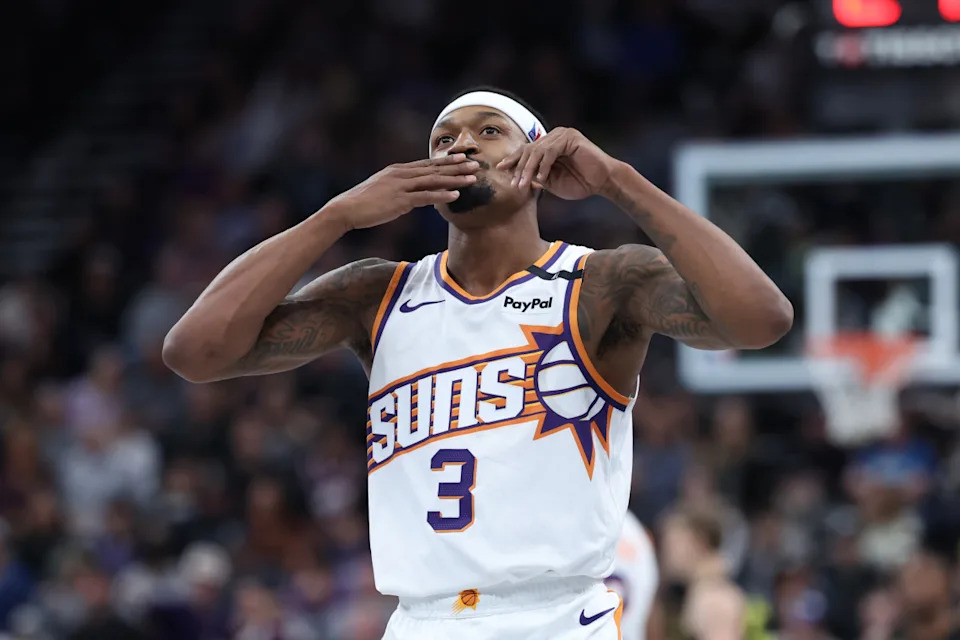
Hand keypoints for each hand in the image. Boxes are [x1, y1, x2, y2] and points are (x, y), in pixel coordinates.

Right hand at [328, 154, 478, 229]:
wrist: (346, 209)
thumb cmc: (364, 203)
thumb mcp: (384, 191)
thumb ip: (401, 190)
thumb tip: (414, 197)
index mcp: (399, 171)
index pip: (428, 164)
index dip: (448, 162)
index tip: (464, 159)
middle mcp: (402, 174)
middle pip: (435, 169)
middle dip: (457, 167)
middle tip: (477, 165)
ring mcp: (401, 186)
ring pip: (434, 181)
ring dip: (455, 179)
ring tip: (473, 178)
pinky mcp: (400, 200)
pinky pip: (425, 197)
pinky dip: (441, 195)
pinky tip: (455, 195)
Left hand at [496, 127, 616, 200]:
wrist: (603, 182)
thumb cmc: (580, 183)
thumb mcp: (552, 182)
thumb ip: (537, 177)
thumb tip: (518, 176)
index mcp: (549, 145)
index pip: (527, 150)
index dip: (513, 159)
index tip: (501, 169)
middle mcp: (555, 136)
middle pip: (529, 149)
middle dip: (519, 168)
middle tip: (514, 184)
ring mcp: (562, 135)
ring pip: (538, 151)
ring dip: (529, 169)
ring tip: (524, 185)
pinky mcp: (571, 137)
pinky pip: (551, 151)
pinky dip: (544, 165)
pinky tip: (541, 178)